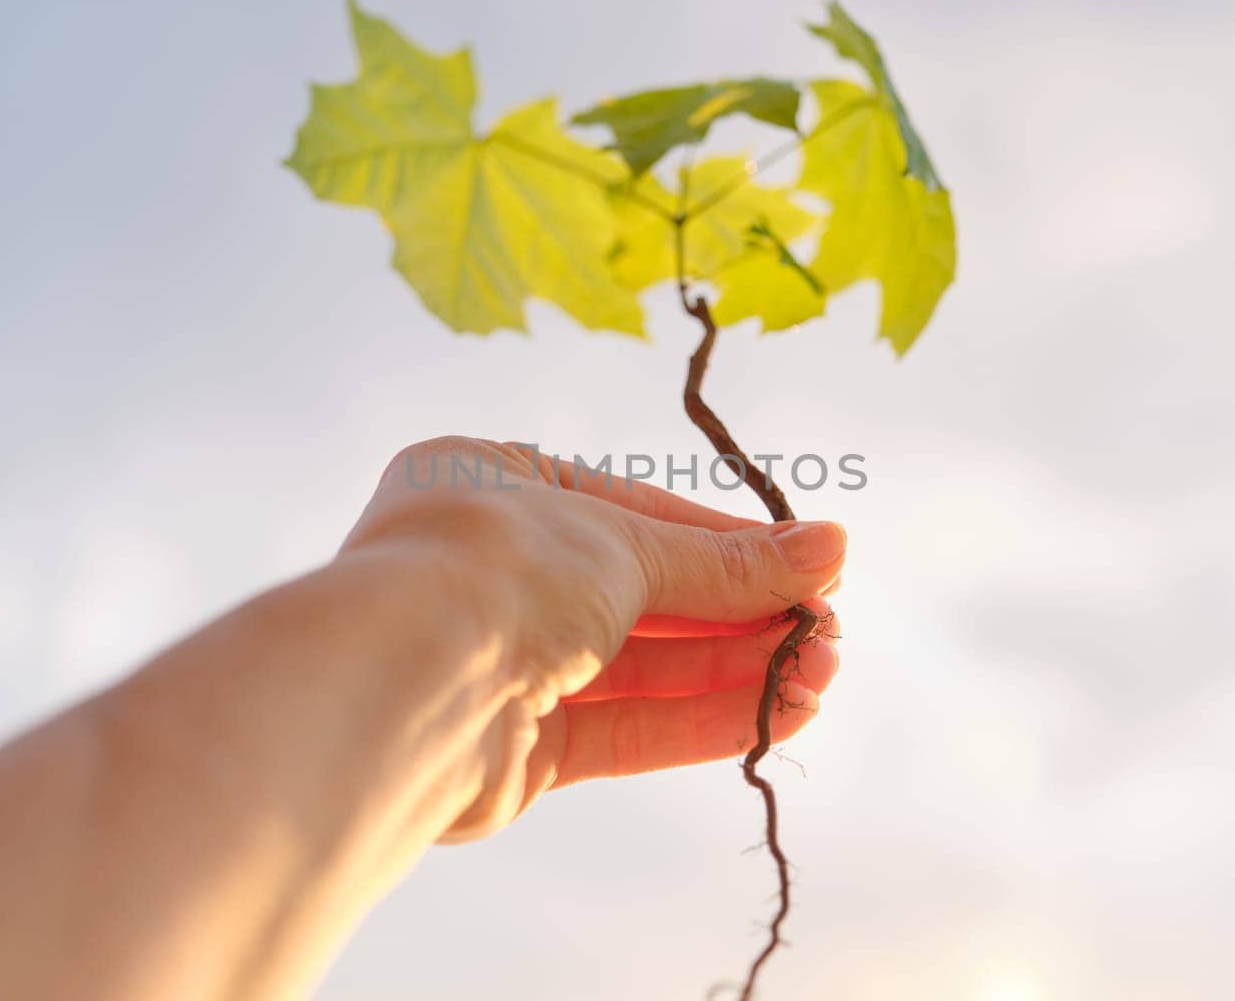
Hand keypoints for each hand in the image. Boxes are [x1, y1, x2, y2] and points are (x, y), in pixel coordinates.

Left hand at [342, 437, 845, 841]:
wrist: (403, 684)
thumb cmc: (501, 566)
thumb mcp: (626, 542)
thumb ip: (727, 561)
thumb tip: (831, 548)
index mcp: (492, 486)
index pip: (635, 513)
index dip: (728, 544)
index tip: (812, 567)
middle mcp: (492, 572)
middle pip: (643, 596)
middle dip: (741, 616)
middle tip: (829, 634)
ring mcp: (500, 662)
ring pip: (639, 669)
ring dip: (734, 672)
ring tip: (822, 676)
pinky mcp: (514, 748)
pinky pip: (622, 728)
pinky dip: (698, 720)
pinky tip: (776, 714)